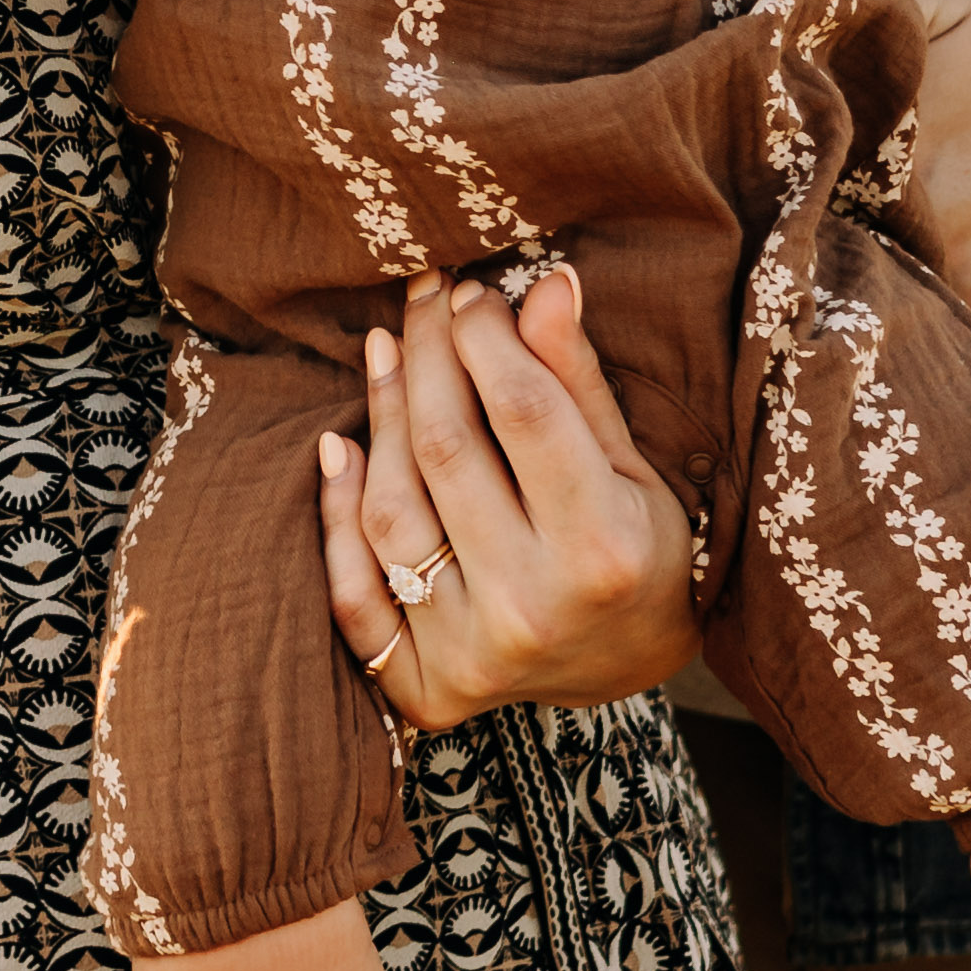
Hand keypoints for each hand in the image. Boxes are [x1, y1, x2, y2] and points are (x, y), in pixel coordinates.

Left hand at [320, 275, 696, 724]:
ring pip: (392, 512)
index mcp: (604, 545)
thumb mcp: (628, 463)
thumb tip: (546, 281)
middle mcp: (534, 606)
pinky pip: (354, 595)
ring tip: (386, 350)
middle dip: (427, 356)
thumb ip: (577, 379)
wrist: (628, 664)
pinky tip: (337, 448)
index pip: (523, 410)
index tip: (470, 293)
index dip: (485, 336)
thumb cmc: (635, 543)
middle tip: (423, 298)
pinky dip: (335, 516)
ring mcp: (475, 655)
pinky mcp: (430, 688)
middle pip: (446, 449)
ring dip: (378, 417)